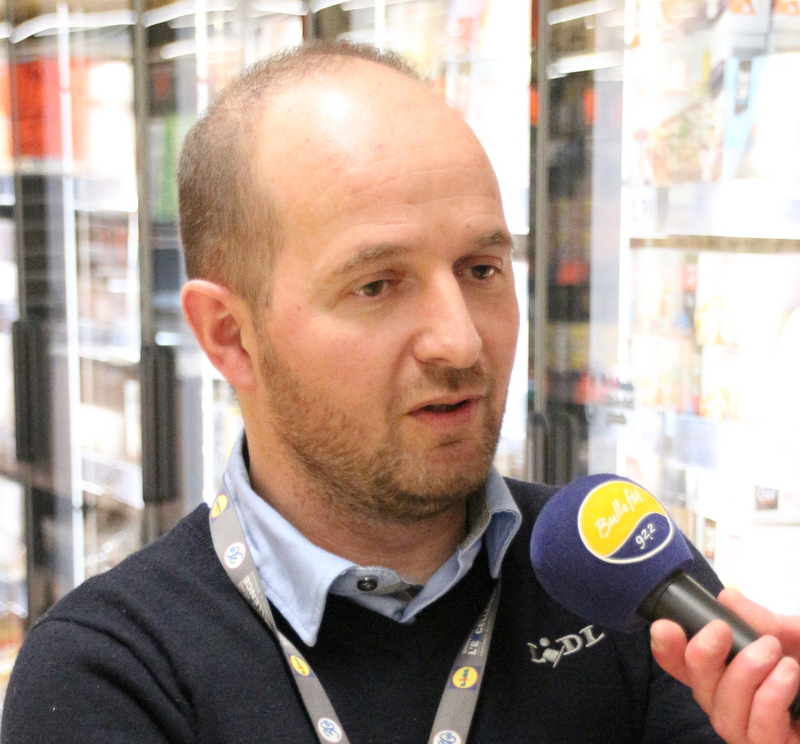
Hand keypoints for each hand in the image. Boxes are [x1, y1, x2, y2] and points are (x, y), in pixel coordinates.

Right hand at [650, 588, 799, 743]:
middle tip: (720, 630)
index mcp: (746, 678)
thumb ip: (767, 622)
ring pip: (723, 716)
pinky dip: (767, 699)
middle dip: (700, 657)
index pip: (691, 669)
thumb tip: (729, 599)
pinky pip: (757, 734)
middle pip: (700, 693)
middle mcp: (749, 709)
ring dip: (741, 677)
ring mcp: (765, 737)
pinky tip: (788, 675)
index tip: (667, 627)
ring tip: (773, 653)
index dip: (670, 652)